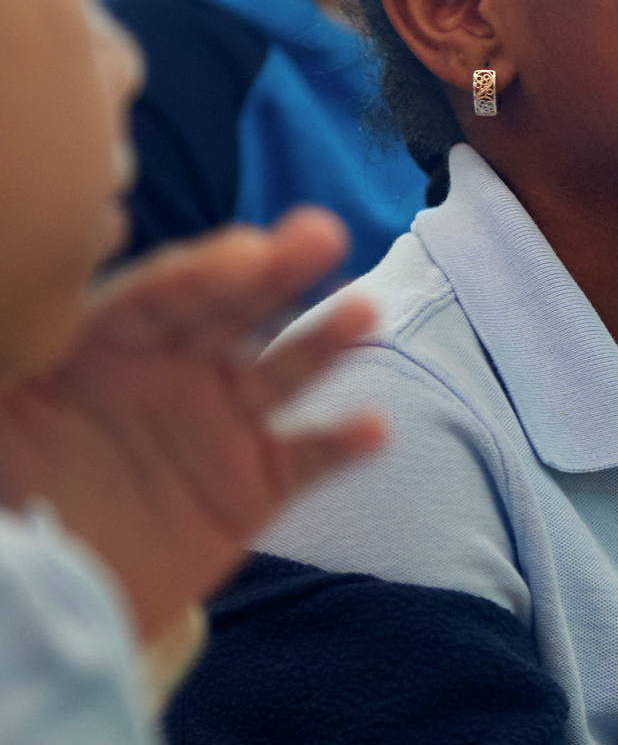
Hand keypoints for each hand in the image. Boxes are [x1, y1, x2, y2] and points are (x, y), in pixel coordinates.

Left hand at [0, 208, 385, 640]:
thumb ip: (14, 357)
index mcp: (107, 348)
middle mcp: (174, 373)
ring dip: (323, 341)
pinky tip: (374, 428)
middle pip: (230, 312)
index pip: (156, 298)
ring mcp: (221, 427)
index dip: (199, 273)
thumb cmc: (16, 491)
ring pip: (280, 372)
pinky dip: (342, 445)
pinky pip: (306, 461)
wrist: (56, 591)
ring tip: (364, 313)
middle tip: (322, 234)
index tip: (245, 250)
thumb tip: (22, 293)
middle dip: (277, 271)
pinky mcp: (255, 486)